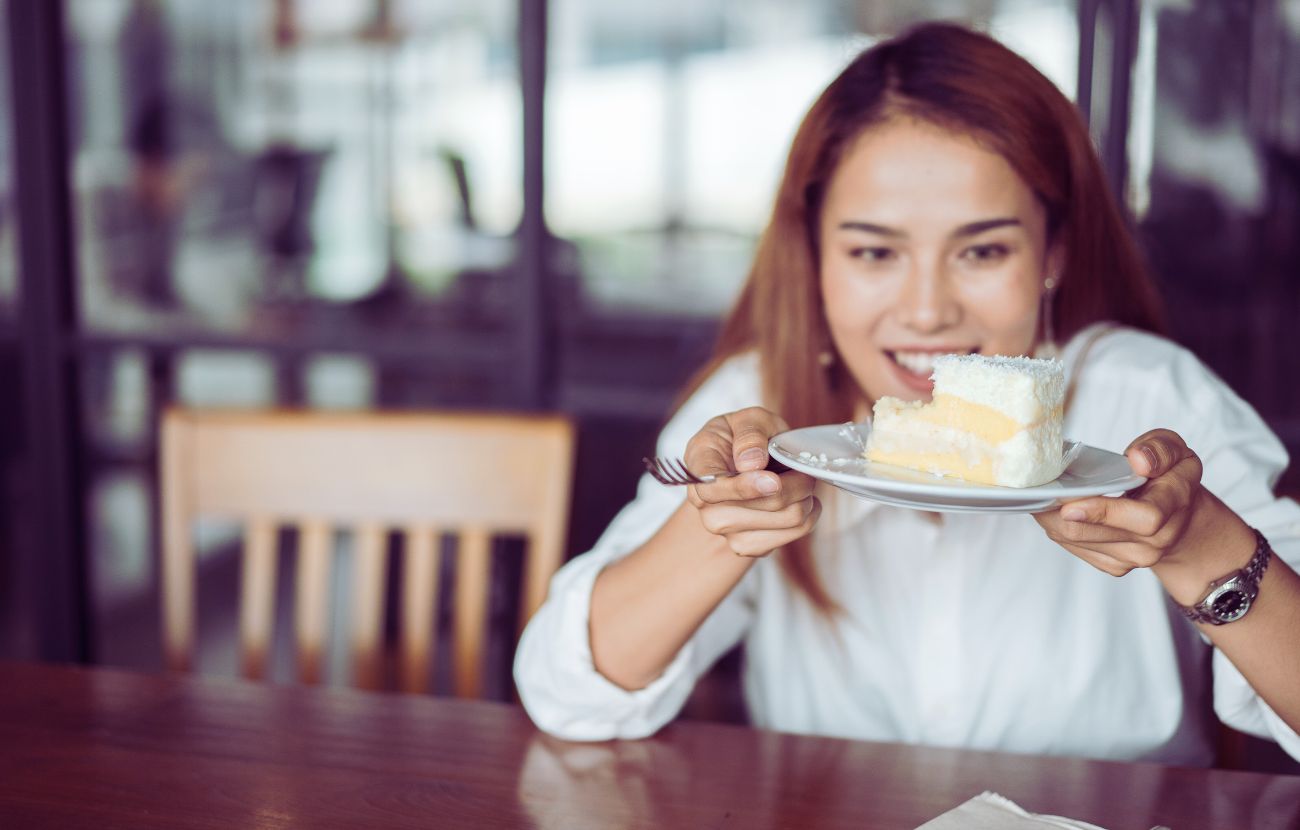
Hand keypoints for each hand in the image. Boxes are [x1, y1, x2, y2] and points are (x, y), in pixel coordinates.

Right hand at [683, 407, 820, 557]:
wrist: (741, 468)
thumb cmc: (745, 439)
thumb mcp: (749, 419)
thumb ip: (749, 434)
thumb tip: (752, 463)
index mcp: (699, 465)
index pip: (713, 488)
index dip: (745, 488)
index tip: (773, 480)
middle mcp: (705, 504)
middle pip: (762, 505)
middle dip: (795, 482)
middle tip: (800, 468)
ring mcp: (725, 529)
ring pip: (786, 519)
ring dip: (806, 496)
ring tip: (802, 480)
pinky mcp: (748, 547)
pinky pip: (794, 534)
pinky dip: (809, 515)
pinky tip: (801, 500)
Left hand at [1034, 429, 1250, 589]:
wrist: (1183, 523)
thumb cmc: (1172, 479)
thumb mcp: (1177, 451)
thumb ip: (1160, 450)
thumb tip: (1138, 459)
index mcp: (1173, 506)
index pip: (1143, 518)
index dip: (1104, 512)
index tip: (1069, 504)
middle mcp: (1154, 541)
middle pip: (1095, 533)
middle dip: (1058, 513)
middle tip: (1033, 492)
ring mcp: (1133, 558)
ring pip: (1078, 541)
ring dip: (1052, 519)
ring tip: (1038, 496)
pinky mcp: (1114, 565)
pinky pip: (1076, 548)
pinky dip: (1059, 528)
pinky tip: (1052, 510)